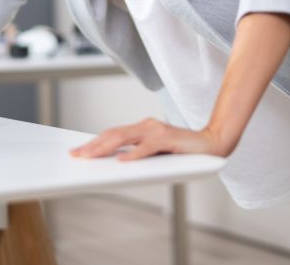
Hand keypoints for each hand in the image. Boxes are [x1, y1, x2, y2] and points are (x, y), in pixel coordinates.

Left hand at [69, 118, 228, 160]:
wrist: (212, 144)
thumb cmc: (183, 152)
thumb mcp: (156, 153)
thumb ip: (138, 154)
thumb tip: (115, 164)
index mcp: (142, 129)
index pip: (112, 134)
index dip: (94, 142)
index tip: (77, 151)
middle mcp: (147, 126)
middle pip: (114, 134)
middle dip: (93, 145)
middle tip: (76, 155)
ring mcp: (157, 130)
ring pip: (125, 138)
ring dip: (105, 147)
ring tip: (90, 156)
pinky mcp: (169, 138)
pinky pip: (148, 147)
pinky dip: (134, 154)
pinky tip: (123, 161)